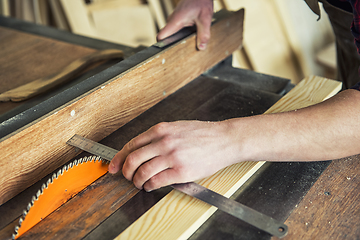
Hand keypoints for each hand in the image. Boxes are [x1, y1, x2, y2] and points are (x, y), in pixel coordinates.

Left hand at [109, 120, 239, 191]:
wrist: (225, 139)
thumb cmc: (203, 134)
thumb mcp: (177, 127)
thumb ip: (158, 136)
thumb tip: (140, 150)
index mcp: (161, 130)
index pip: (131, 144)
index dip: (119, 158)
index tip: (114, 166)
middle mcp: (164, 142)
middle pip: (133, 160)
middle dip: (126, 172)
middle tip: (127, 177)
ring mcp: (172, 157)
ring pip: (142, 172)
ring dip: (137, 182)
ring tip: (140, 184)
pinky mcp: (181, 171)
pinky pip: (157, 182)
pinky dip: (149, 186)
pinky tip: (151, 186)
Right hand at [157, 0, 212, 49]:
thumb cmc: (201, 1)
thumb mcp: (205, 19)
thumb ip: (203, 34)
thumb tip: (201, 47)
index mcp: (176, 21)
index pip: (161, 37)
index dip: (162, 46)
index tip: (167, 53)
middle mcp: (172, 20)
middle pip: (166, 37)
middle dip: (172, 45)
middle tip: (180, 53)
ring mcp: (174, 20)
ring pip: (172, 33)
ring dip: (177, 40)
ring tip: (186, 45)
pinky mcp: (178, 19)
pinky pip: (176, 29)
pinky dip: (181, 35)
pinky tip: (190, 37)